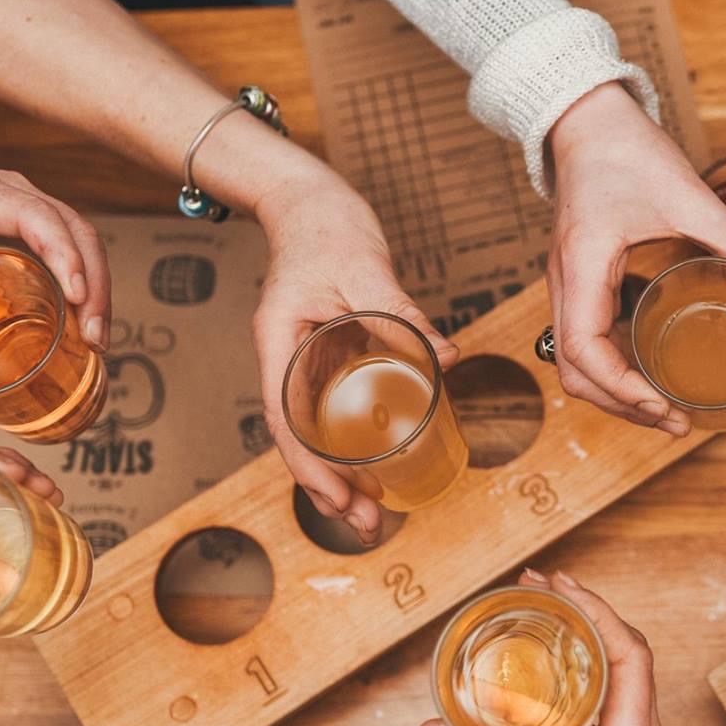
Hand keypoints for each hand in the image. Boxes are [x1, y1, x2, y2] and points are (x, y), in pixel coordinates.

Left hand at [0, 162, 111, 385]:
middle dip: (95, 283)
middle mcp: (8, 190)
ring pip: (83, 236)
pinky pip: (72, 243)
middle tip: (93, 337)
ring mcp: (25, 201)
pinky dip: (87, 279)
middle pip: (75, 228)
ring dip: (98, 285)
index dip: (65, 254)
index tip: (78, 298)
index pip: (37, 216)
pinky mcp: (30, 219)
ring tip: (95, 337)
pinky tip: (84, 318)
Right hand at [250, 166, 456, 546]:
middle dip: (328, 489)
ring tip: (372, 517)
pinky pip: (332, 411)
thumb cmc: (328, 225)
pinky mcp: (324, 359)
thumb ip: (401, 314)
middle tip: (368, 527)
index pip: (287, 419)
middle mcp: (285, 359)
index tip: (337, 500)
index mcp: (280, 342)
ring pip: (315, 433)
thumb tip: (445, 356)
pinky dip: (350, 444)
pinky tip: (375, 469)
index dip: (310, 466)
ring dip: (340, 476)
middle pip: (299, 439)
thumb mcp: (367, 268)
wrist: (308, 198)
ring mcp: (301, 362)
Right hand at [547, 83, 725, 435]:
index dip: (622, 391)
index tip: (664, 407)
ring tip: (665, 411)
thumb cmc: (625, 149)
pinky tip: (650, 374)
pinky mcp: (578, 280)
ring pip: (574, 363)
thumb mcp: (687, 193)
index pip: (584, 352)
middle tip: (675, 423)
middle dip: (622, 407)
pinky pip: (585, 340)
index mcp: (582, 265)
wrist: (586, 118)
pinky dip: (612, 369)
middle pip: (574, 372)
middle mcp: (564, 283)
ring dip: (615, 394)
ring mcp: (567, 284)